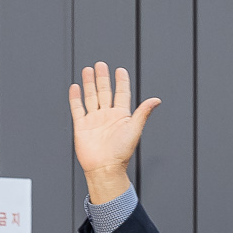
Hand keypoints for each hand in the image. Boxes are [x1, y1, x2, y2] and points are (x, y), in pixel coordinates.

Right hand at [69, 63, 159, 206]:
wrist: (105, 167)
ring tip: (88, 70)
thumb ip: (143, 112)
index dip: (121, 82)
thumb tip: (157, 99)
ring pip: (91, 97)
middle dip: (103, 78)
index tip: (120, 70)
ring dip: (90, 84)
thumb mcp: (135, 128)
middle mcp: (107, 116)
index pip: (121, 94)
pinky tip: (76, 87)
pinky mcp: (82, 126)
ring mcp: (94, 120)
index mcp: (121, 116)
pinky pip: (78, 109)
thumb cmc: (121, 152)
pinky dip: (76, 98)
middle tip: (101, 64)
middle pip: (104, 92)